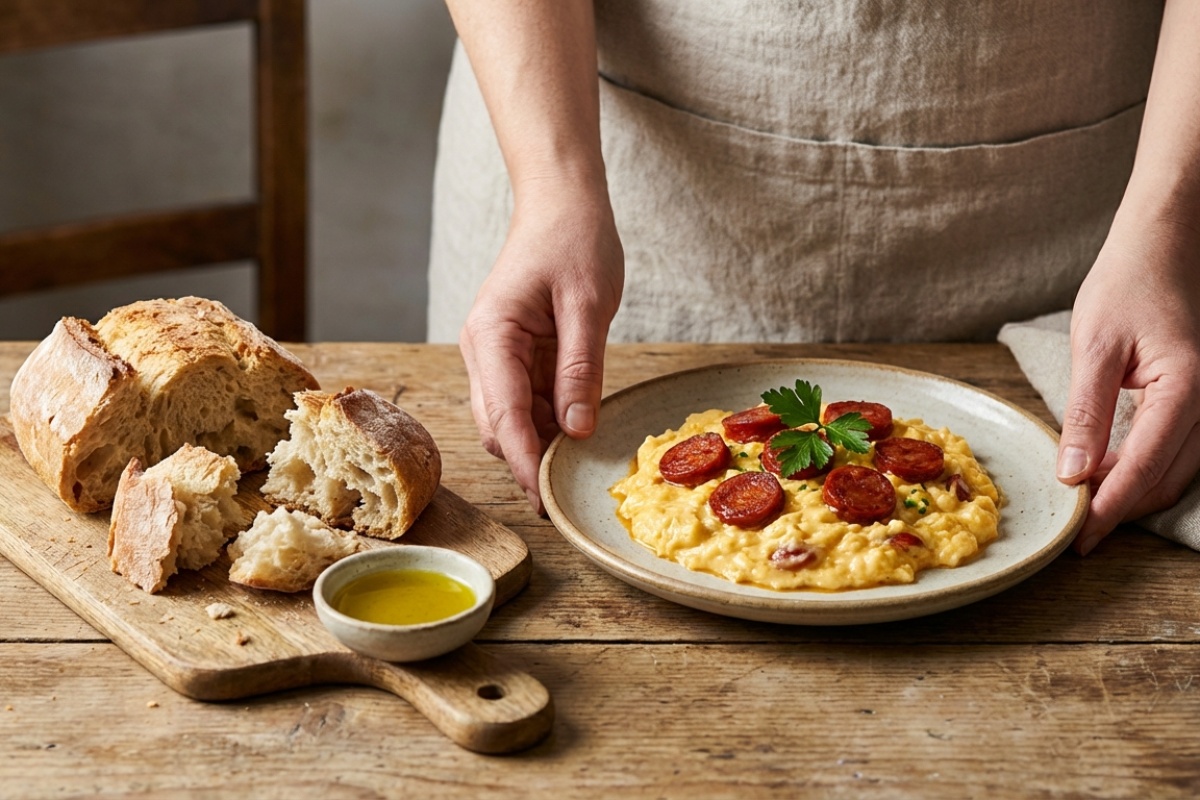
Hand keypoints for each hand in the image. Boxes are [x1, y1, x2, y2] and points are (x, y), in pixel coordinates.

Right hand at [459, 182, 622, 512]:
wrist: (561, 203)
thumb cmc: (573, 239)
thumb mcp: (587, 304)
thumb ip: (580, 369)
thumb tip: (577, 431)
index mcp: (492, 336)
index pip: (503, 416)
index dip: (524, 461)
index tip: (545, 499)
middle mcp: (483, 351)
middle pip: (497, 426)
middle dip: (529, 460)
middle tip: (570, 492)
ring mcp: (495, 356)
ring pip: (510, 419)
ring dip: (541, 442)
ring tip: (580, 463)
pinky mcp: (514, 356)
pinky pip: (527, 402)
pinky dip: (550, 420)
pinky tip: (579, 428)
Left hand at [1058, 212, 1199, 553]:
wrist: (1165, 243)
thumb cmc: (1129, 282)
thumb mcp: (1095, 347)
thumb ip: (1086, 413)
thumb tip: (1074, 472)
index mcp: (1186, 388)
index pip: (1145, 467)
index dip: (1110, 509)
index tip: (1080, 540)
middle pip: (1168, 478)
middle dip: (1123, 509)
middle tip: (1078, 534)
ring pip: (1180, 470)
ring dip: (1136, 493)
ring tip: (1089, 510)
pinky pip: (1182, 448)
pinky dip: (1148, 469)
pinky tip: (1112, 475)